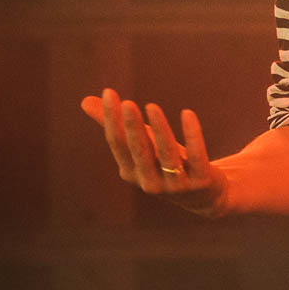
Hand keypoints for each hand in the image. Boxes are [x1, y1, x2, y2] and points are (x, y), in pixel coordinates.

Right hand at [79, 87, 227, 216]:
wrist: (203, 196)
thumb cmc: (164, 163)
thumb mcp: (141, 144)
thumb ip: (116, 125)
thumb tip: (85, 101)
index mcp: (131, 172)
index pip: (117, 143)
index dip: (112, 119)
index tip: (109, 93)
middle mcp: (150, 181)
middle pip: (139, 151)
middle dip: (132, 127)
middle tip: (127, 103)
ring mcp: (176, 184)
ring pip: (167, 154)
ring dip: (160, 129)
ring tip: (152, 106)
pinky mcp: (201, 180)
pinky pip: (196, 155)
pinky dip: (192, 134)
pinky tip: (187, 113)